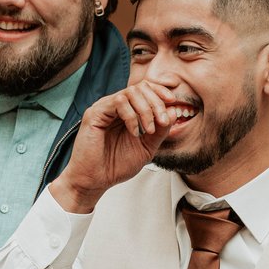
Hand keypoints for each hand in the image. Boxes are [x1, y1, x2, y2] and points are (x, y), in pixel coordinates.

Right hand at [49, 80, 186, 212]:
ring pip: (130, 92)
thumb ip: (160, 131)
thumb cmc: (116, 166)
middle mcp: (115, 106)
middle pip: (141, 87)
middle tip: (163, 122)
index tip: (173, 103)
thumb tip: (173, 111)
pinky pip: (118, 102)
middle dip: (156, 103)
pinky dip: (131, 116)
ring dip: (145, 110)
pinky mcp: (95, 113)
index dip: (161, 92)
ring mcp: (104, 108)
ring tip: (148, 130)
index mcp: (127, 112)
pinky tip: (133, 132)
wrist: (96, 181)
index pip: (146, 90)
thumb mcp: (147, 148)